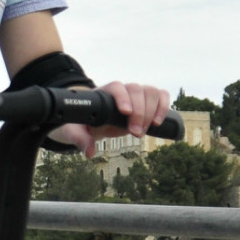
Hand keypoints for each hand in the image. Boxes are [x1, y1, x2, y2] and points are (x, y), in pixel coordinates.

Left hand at [49, 80, 172, 156]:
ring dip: (152, 111)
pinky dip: (163, 107)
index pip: (116, 87)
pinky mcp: (147, 100)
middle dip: (139, 112)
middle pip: (136, 89)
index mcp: (104, 93)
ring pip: (151, 91)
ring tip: (145, 130)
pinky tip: (157, 123)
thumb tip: (90, 152)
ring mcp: (136, 94)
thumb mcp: (75, 131)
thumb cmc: (83, 124)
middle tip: (135, 132)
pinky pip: (161, 96)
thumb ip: (80, 139)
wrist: (92, 123)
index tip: (125, 113)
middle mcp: (122, 90)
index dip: (123, 98)